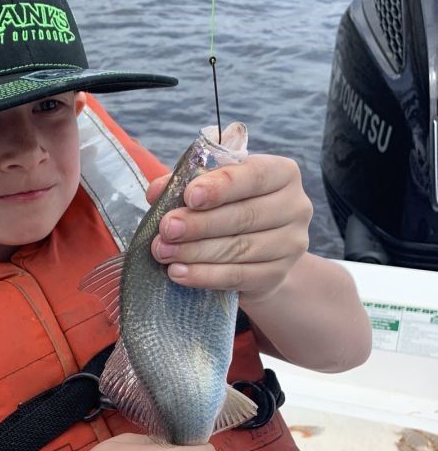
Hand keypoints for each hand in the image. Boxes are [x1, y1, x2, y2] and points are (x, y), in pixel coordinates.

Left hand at [148, 153, 311, 302]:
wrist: (256, 257)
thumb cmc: (228, 211)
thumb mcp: (210, 190)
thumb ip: (184, 184)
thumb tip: (156, 191)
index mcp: (282, 174)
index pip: (255, 176)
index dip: (222, 186)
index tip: (190, 195)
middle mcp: (295, 207)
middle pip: (244, 216)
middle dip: (199, 224)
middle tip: (166, 229)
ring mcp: (290, 244)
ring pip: (238, 248)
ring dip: (195, 252)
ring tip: (163, 252)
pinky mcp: (277, 276)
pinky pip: (237, 276)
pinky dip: (204, 276)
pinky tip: (178, 273)